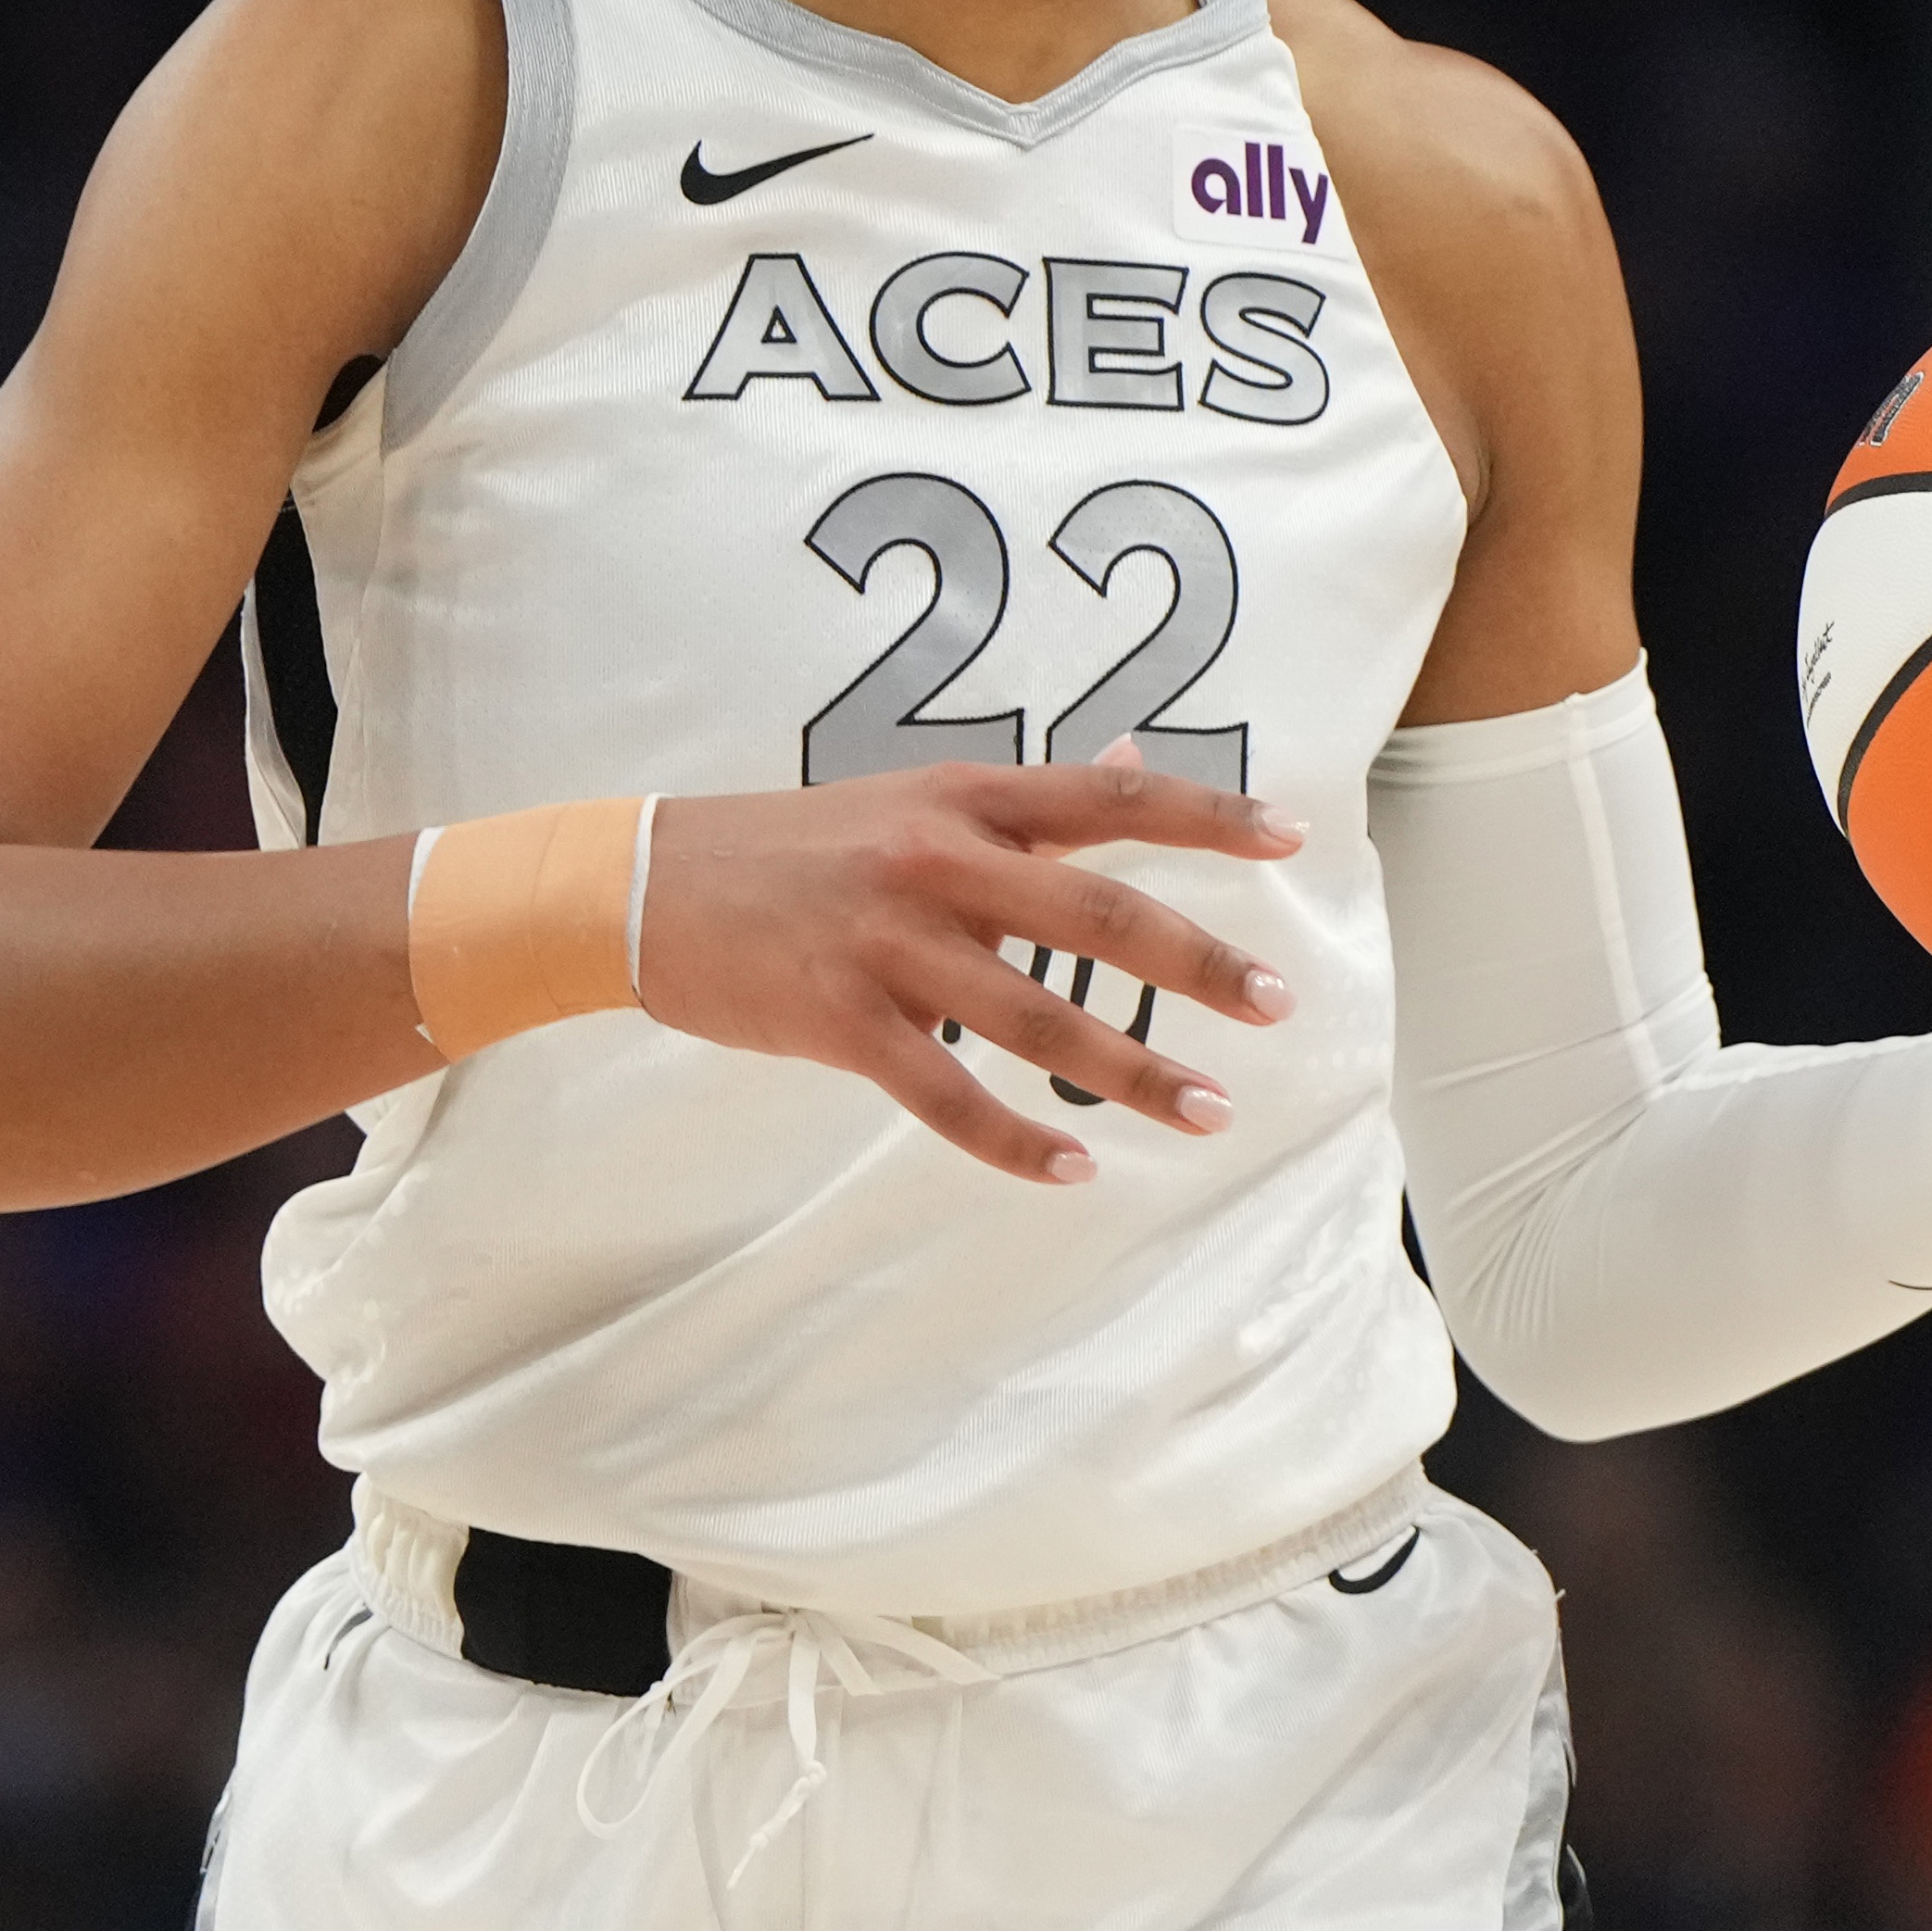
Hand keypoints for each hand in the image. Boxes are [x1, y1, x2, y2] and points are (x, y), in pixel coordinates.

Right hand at [631, 743, 1304, 1184]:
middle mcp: (936, 861)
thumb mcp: (909, 796)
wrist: (642, 885)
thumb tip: (1130, 763)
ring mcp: (888, 944)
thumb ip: (1023, 800)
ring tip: (1209, 1109)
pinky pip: (946, 1093)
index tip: (1290, 838)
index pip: (1106, 797)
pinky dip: (1017, 1138)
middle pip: (1096, 913)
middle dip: (1197, 963)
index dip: (1204, 816)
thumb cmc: (789, 844)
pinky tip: (1077, 1167)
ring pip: (1036, 1018)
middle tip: (1275, 1003)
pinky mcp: (840, 1019)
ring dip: (1133, 1070)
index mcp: (961, 797)